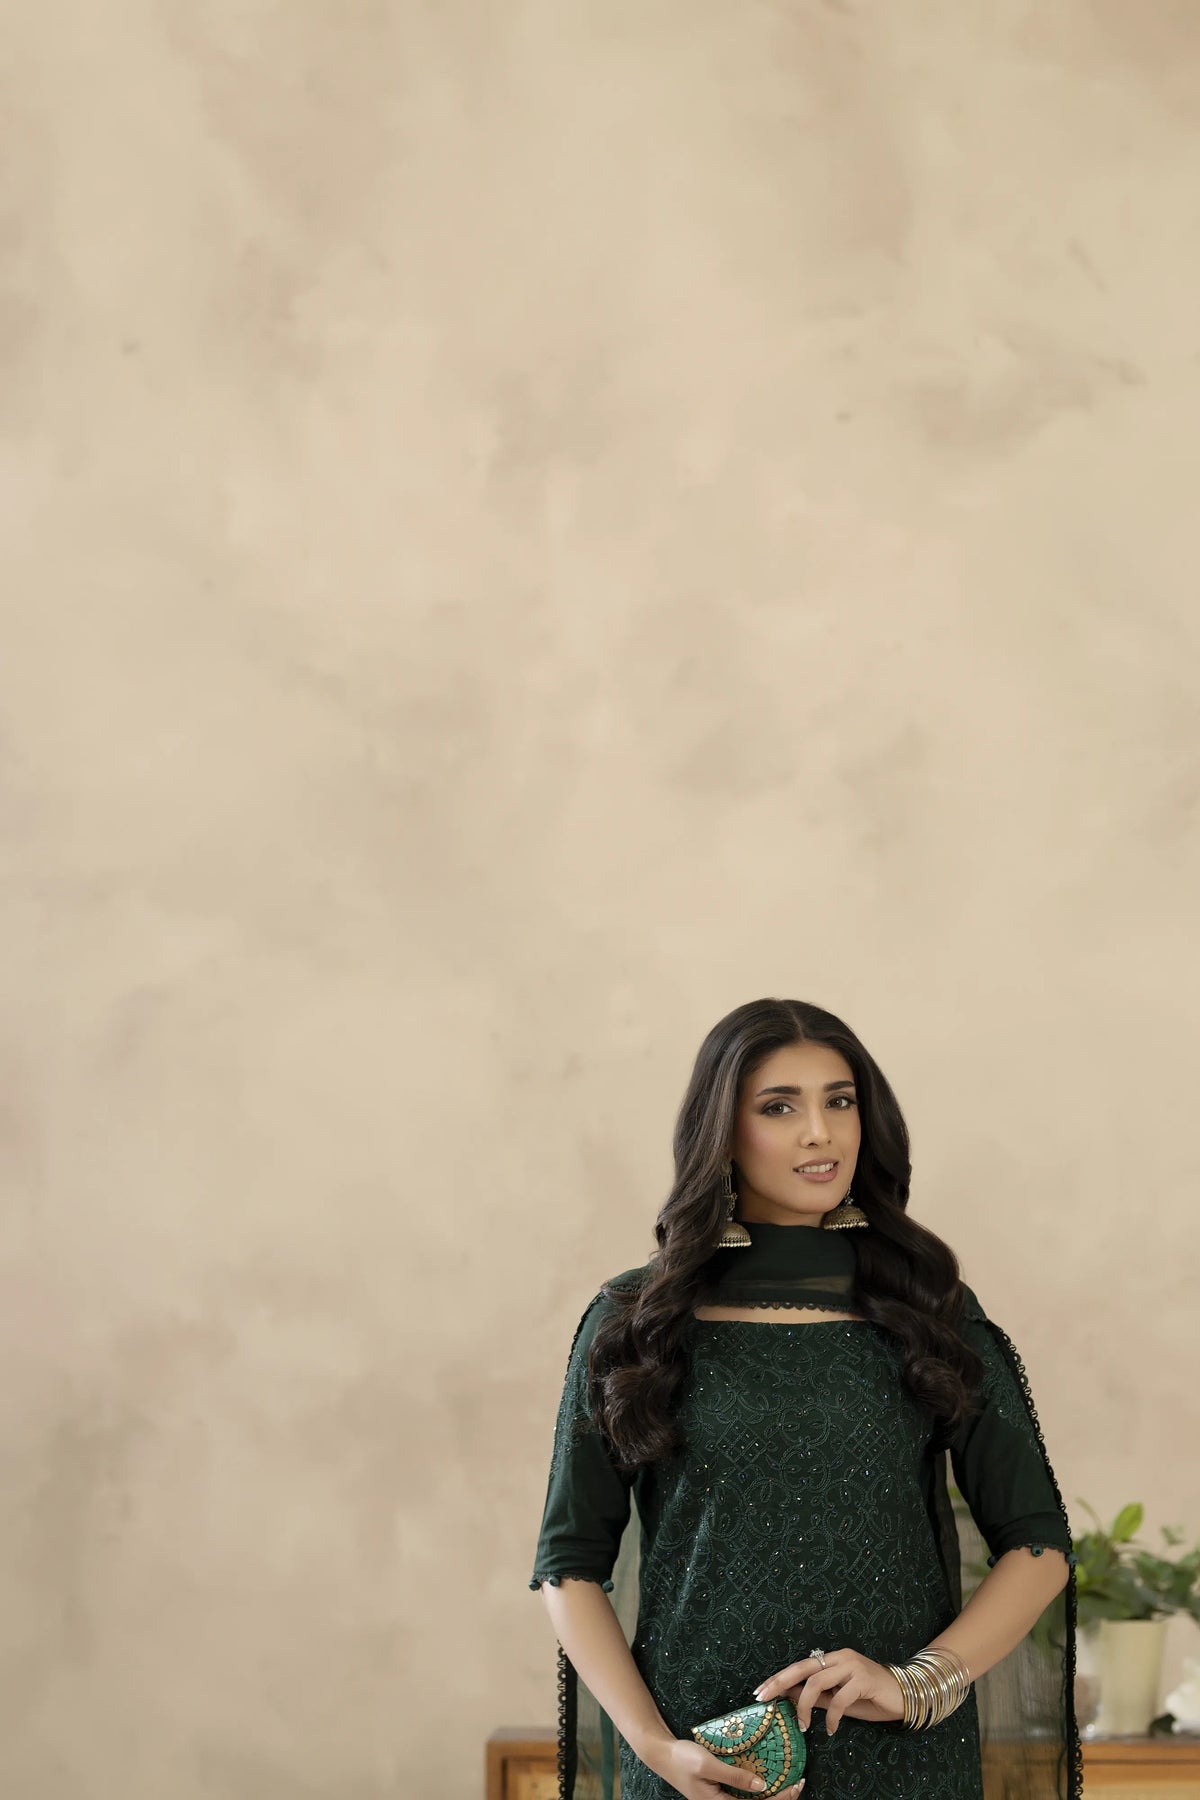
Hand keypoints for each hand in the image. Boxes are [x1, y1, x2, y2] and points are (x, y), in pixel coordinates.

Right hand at [645, 1735, 804, 1799]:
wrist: (662, 1755)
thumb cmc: (682, 1758)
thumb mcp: (708, 1764)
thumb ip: (734, 1775)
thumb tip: (761, 1784)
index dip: (779, 1799)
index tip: (795, 1786)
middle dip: (780, 1799)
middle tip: (799, 1784)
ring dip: (770, 1794)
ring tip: (789, 1783)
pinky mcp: (718, 1792)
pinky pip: (742, 1795)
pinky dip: (757, 1789)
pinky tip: (766, 1778)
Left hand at [754, 1648, 904, 1734]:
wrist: (904, 1695)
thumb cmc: (871, 1697)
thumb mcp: (840, 1699)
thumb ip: (818, 1697)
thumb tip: (790, 1698)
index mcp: (833, 1658)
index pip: (800, 1666)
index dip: (779, 1678)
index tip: (761, 1691)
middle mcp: (840, 1657)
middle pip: (802, 1667)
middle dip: (780, 1682)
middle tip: (764, 1698)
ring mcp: (852, 1666)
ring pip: (818, 1682)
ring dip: (805, 1706)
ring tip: (803, 1726)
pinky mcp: (863, 1680)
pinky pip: (840, 1699)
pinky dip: (831, 1717)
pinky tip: (830, 1729)